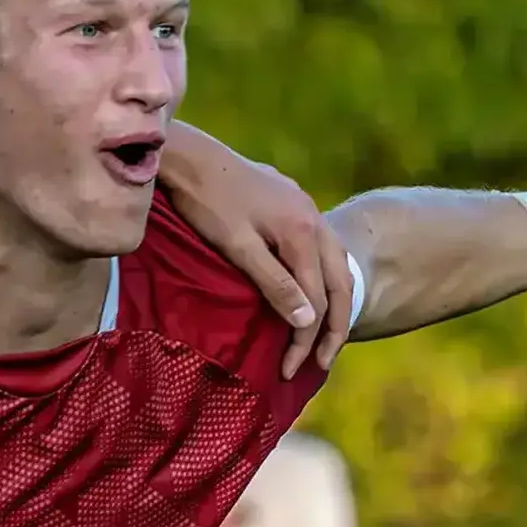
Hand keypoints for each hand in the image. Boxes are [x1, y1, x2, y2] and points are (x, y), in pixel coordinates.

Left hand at [187, 161, 356, 378]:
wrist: (188, 155)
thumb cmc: (206, 202)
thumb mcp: (238, 247)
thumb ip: (274, 282)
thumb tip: (308, 320)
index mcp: (302, 232)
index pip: (317, 299)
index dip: (305, 339)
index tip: (289, 371)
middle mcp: (313, 219)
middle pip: (338, 283)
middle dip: (332, 327)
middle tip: (319, 363)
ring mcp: (304, 208)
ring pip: (333, 264)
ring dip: (332, 302)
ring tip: (322, 335)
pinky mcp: (291, 203)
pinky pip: (319, 249)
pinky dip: (320, 277)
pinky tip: (308, 289)